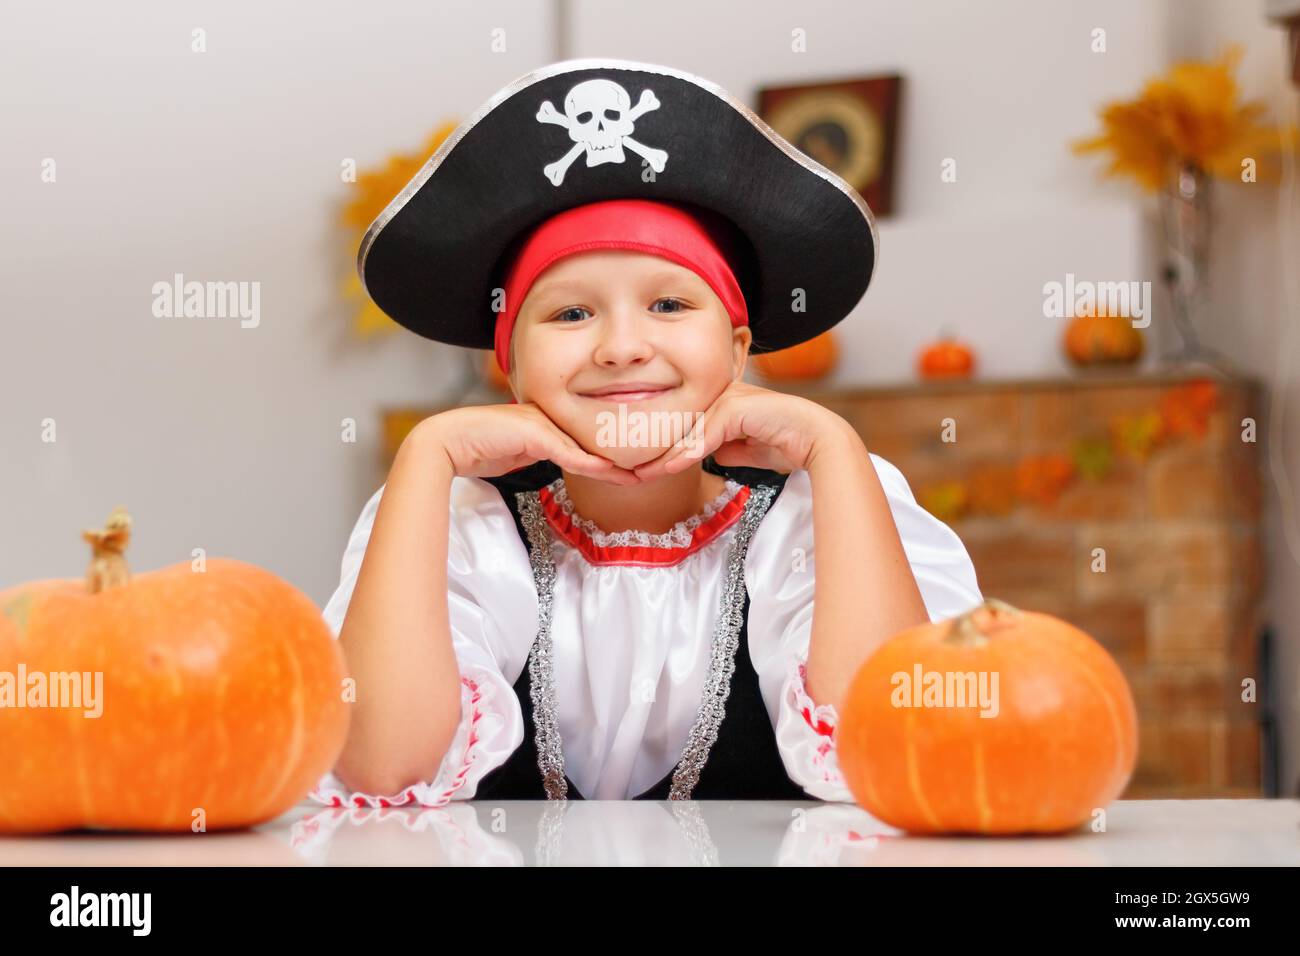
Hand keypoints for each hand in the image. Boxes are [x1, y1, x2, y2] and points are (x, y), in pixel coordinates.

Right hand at [416, 403, 642, 484]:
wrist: (449, 442)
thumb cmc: (479, 448)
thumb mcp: (519, 453)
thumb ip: (542, 454)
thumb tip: (565, 462)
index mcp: (548, 417)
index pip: (587, 435)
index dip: (612, 449)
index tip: (634, 463)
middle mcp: (550, 416)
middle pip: (595, 436)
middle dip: (623, 452)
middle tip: (652, 466)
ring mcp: (543, 423)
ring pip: (588, 445)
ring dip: (616, 463)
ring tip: (643, 474)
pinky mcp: (535, 435)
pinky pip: (571, 454)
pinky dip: (593, 465)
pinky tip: (615, 474)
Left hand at [631, 380, 853, 479]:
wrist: (815, 440)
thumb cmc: (784, 443)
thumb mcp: (742, 450)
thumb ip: (718, 448)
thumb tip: (696, 456)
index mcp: (720, 399)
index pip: (683, 426)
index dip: (661, 448)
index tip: (641, 469)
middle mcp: (720, 393)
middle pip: (678, 425)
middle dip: (653, 450)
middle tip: (627, 472)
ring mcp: (727, 397)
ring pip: (686, 431)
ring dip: (662, 456)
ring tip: (639, 474)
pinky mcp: (735, 407)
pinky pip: (704, 435)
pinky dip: (686, 453)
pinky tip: (668, 468)